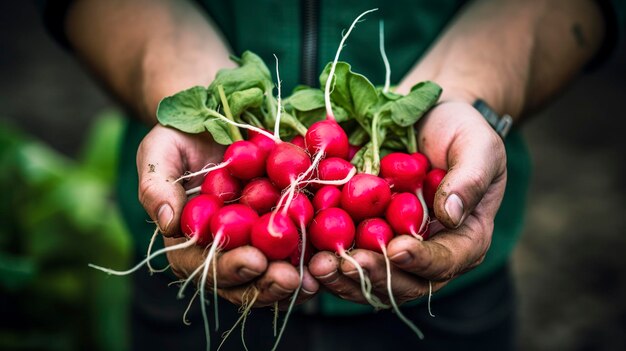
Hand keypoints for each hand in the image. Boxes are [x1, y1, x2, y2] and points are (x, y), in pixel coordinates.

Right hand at [137, 124, 318, 305]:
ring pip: (272, 277)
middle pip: (243, 283)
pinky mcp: (279, 233)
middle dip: (267, 285)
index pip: (206, 267)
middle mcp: (221, 253)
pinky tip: (328, 260)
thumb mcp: (159, 152)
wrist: (213, 125)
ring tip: (313, 279)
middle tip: (290, 279)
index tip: (254, 261)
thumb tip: (170, 224)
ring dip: (293, 283)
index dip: (230, 268)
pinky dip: (311, 259)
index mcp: (188, 244)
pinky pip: (296, 253)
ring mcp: (252, 246)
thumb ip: (156, 187)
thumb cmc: (178, 139)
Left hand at [309, 100, 506, 303]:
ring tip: (318, 265)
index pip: (446, 262)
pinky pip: (347, 258)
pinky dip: (328, 260)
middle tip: (345, 264)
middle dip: (373, 276)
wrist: (425, 117)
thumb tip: (450, 216)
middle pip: (405, 283)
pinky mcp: (365, 238)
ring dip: (343, 279)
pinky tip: (306, 253)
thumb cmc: (459, 130)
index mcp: (464, 239)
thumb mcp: (478, 145)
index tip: (396, 249)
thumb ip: (470, 178)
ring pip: (371, 281)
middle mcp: (429, 253)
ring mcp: (394, 248)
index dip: (421, 261)